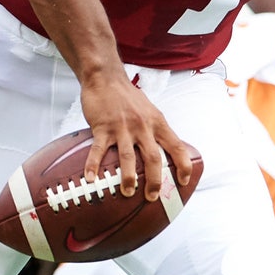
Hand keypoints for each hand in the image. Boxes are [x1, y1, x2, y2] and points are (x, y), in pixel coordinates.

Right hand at [76, 73, 198, 200]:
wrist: (106, 78)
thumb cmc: (129, 97)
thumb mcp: (151, 111)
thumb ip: (157, 130)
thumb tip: (166, 152)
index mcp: (157, 123)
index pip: (176, 146)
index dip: (183, 165)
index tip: (184, 181)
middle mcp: (143, 126)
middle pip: (153, 157)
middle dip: (155, 180)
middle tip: (153, 196)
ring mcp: (122, 127)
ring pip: (128, 156)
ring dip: (128, 177)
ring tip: (128, 192)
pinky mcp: (103, 127)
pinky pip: (98, 150)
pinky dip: (93, 165)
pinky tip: (91, 179)